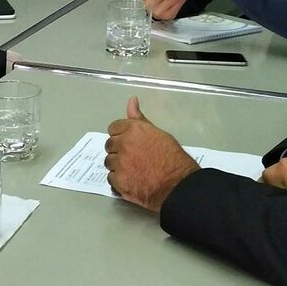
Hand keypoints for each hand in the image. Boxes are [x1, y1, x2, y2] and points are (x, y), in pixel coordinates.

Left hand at [105, 96, 199, 211]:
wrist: (178, 184)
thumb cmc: (174, 159)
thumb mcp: (159, 134)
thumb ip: (140, 119)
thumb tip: (131, 101)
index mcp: (133, 130)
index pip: (113, 128)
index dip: (120, 135)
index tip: (128, 142)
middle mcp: (123, 144)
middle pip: (109, 145)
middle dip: (118, 150)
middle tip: (132, 158)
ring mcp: (120, 164)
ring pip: (109, 162)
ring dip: (117, 166)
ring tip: (133, 170)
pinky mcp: (119, 182)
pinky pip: (111, 178)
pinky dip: (118, 181)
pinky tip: (131, 181)